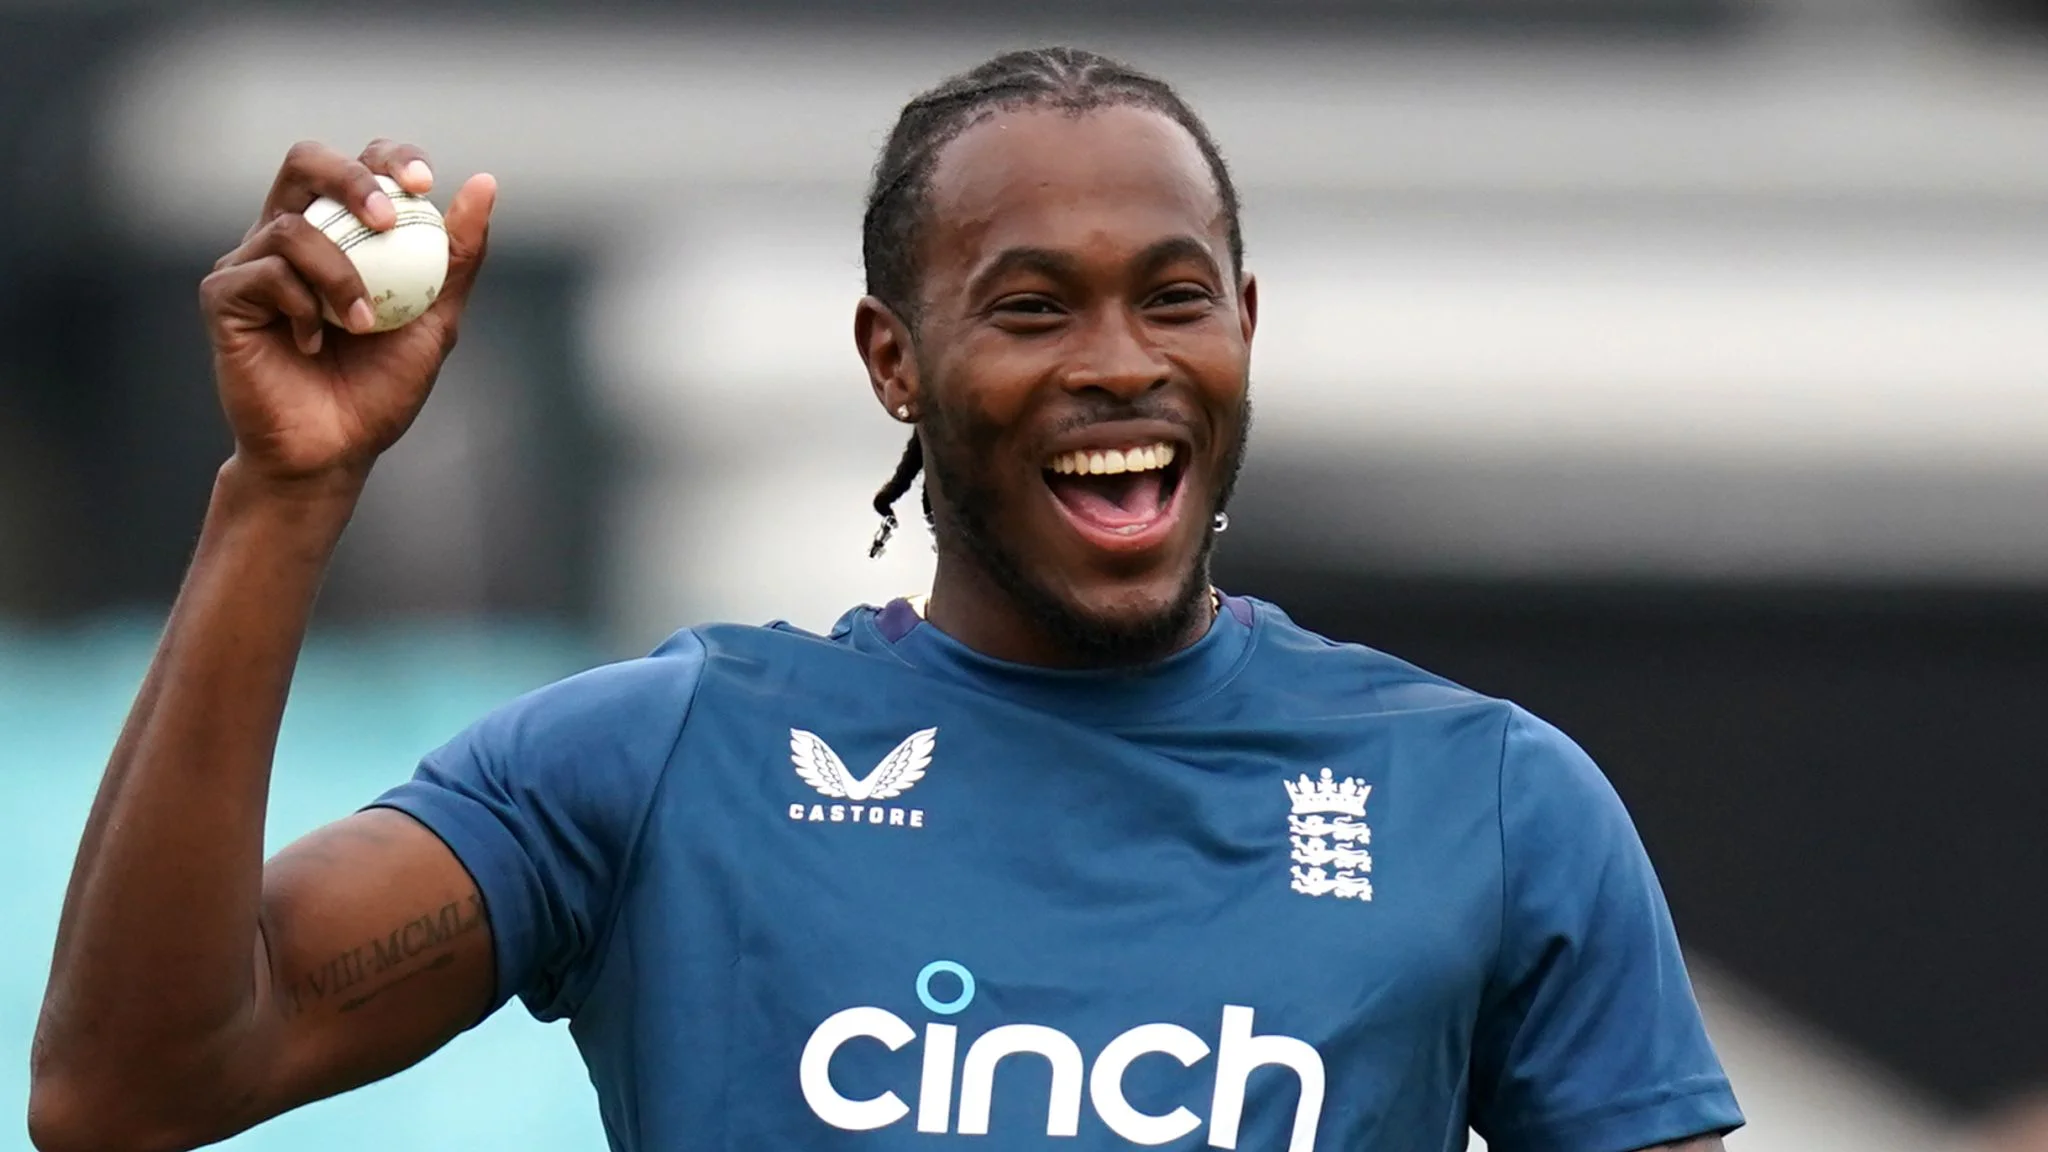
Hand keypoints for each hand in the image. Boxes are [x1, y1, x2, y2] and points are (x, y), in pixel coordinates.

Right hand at [200, 139, 495, 488]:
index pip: (360, 164)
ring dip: (340, 274)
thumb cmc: (379, 388)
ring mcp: (251, 263)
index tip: (426, 184)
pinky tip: (315, 344)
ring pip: (291, 227)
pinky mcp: (224, 297)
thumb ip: (455, 257)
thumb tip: (484, 184)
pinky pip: (264, 273)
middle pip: (306, 160)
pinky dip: (303, 306)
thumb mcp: (434, 319)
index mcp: (341, 233)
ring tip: (363, 325)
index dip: (390, 159)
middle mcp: (290, 236)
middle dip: (351, 179)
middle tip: (388, 219)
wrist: (333, 453)